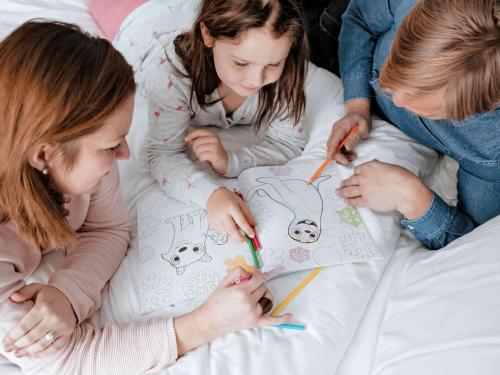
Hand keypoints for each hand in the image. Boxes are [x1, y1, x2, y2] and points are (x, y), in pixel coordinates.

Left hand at [3, 284, 76, 357]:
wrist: (72, 297)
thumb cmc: (51, 295)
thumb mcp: (38, 288)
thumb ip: (25, 292)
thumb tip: (13, 297)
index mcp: (43, 307)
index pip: (24, 326)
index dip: (12, 337)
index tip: (5, 342)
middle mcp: (53, 318)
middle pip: (31, 337)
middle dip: (17, 345)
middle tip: (9, 349)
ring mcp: (62, 326)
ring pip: (41, 344)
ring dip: (28, 351)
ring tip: (18, 353)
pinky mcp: (68, 332)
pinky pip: (55, 347)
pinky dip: (44, 353)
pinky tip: (34, 355)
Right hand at [174, 268, 291, 355]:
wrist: (210, 321)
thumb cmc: (215, 302)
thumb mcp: (223, 282)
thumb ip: (237, 272)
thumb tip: (249, 270)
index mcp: (242, 291)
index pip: (259, 278)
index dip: (257, 275)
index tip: (254, 274)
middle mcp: (249, 302)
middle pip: (263, 288)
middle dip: (258, 284)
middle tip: (248, 286)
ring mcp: (253, 313)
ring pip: (267, 299)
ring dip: (263, 295)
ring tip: (255, 295)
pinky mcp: (255, 322)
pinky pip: (271, 320)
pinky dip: (281, 318)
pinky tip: (289, 316)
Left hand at [186, 129, 227, 174]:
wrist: (225, 163)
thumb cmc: (214, 154)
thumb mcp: (208, 144)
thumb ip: (199, 140)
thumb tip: (188, 139)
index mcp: (212, 135)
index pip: (199, 131)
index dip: (191, 135)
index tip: (187, 140)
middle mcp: (214, 139)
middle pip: (196, 143)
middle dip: (196, 150)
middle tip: (201, 153)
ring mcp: (215, 146)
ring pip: (198, 150)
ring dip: (199, 155)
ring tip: (205, 156)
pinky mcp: (215, 154)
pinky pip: (201, 156)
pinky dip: (202, 159)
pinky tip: (206, 160)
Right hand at [207, 187, 255, 241]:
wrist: (213, 194)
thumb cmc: (228, 198)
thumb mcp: (240, 202)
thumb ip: (247, 214)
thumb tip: (252, 225)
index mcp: (232, 207)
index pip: (241, 222)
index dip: (247, 230)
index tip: (252, 235)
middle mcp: (223, 213)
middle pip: (232, 230)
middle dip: (240, 238)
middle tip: (244, 240)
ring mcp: (216, 218)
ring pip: (226, 233)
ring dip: (232, 234)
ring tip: (235, 229)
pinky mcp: (211, 221)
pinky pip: (220, 231)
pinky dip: (226, 232)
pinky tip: (228, 226)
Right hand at [327, 99, 371, 163]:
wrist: (358, 111)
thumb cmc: (363, 119)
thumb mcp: (364, 128)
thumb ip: (355, 137)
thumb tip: (347, 147)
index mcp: (342, 127)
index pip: (333, 140)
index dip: (331, 150)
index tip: (330, 159)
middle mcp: (336, 130)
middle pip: (331, 145)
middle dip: (337, 156)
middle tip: (347, 161)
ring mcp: (335, 133)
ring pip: (333, 147)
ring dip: (340, 155)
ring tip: (352, 157)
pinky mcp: (337, 136)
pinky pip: (336, 146)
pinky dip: (341, 152)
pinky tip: (350, 154)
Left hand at [336, 160, 432, 218]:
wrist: (406, 191)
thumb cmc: (402, 178)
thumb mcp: (389, 167)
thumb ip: (379, 167)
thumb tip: (376, 164)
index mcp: (370, 167)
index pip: (357, 170)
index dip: (356, 174)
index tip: (355, 177)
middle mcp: (364, 177)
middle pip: (351, 180)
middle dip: (345, 183)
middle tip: (341, 185)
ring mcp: (364, 189)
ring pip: (348, 190)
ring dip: (342, 192)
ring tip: (338, 192)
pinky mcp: (366, 201)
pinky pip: (354, 201)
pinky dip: (348, 201)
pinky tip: (346, 201)